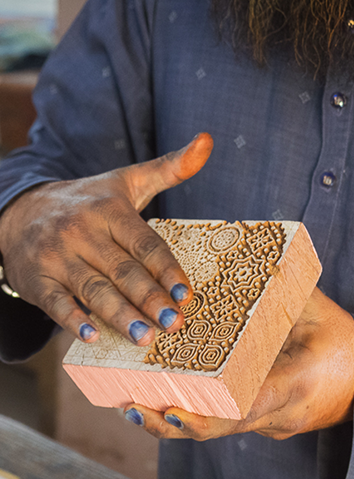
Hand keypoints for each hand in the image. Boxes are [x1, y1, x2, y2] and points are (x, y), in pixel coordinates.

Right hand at [0, 133, 212, 344]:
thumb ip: (170, 168)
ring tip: (145, 337)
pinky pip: (55, 302)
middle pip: (122, 270)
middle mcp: (81, 232)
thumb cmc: (88, 201)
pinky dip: (72, 321)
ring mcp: (56, 256)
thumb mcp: (127, 181)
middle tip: (174, 323)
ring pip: (93, 289)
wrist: (20, 209)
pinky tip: (92, 337)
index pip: (144, 244)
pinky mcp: (35, 278)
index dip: (166, 270)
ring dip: (119, 315)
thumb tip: (208, 141)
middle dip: (149, 298)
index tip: (186, 293)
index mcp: (108, 210)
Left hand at [124, 286, 353, 440]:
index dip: (204, 417)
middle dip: (170, 422)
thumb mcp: (316, 311)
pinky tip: (158, 403)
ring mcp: (269, 425)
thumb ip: (280, 287)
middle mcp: (278, 414)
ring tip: (130, 406)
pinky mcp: (261, 424)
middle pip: (218, 429)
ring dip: (171, 421)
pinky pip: (222, 422)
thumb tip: (245, 251)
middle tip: (131, 408)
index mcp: (294, 386)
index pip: (245, 411)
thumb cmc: (343, 342)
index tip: (169, 409)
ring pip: (215, 429)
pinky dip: (190, 414)